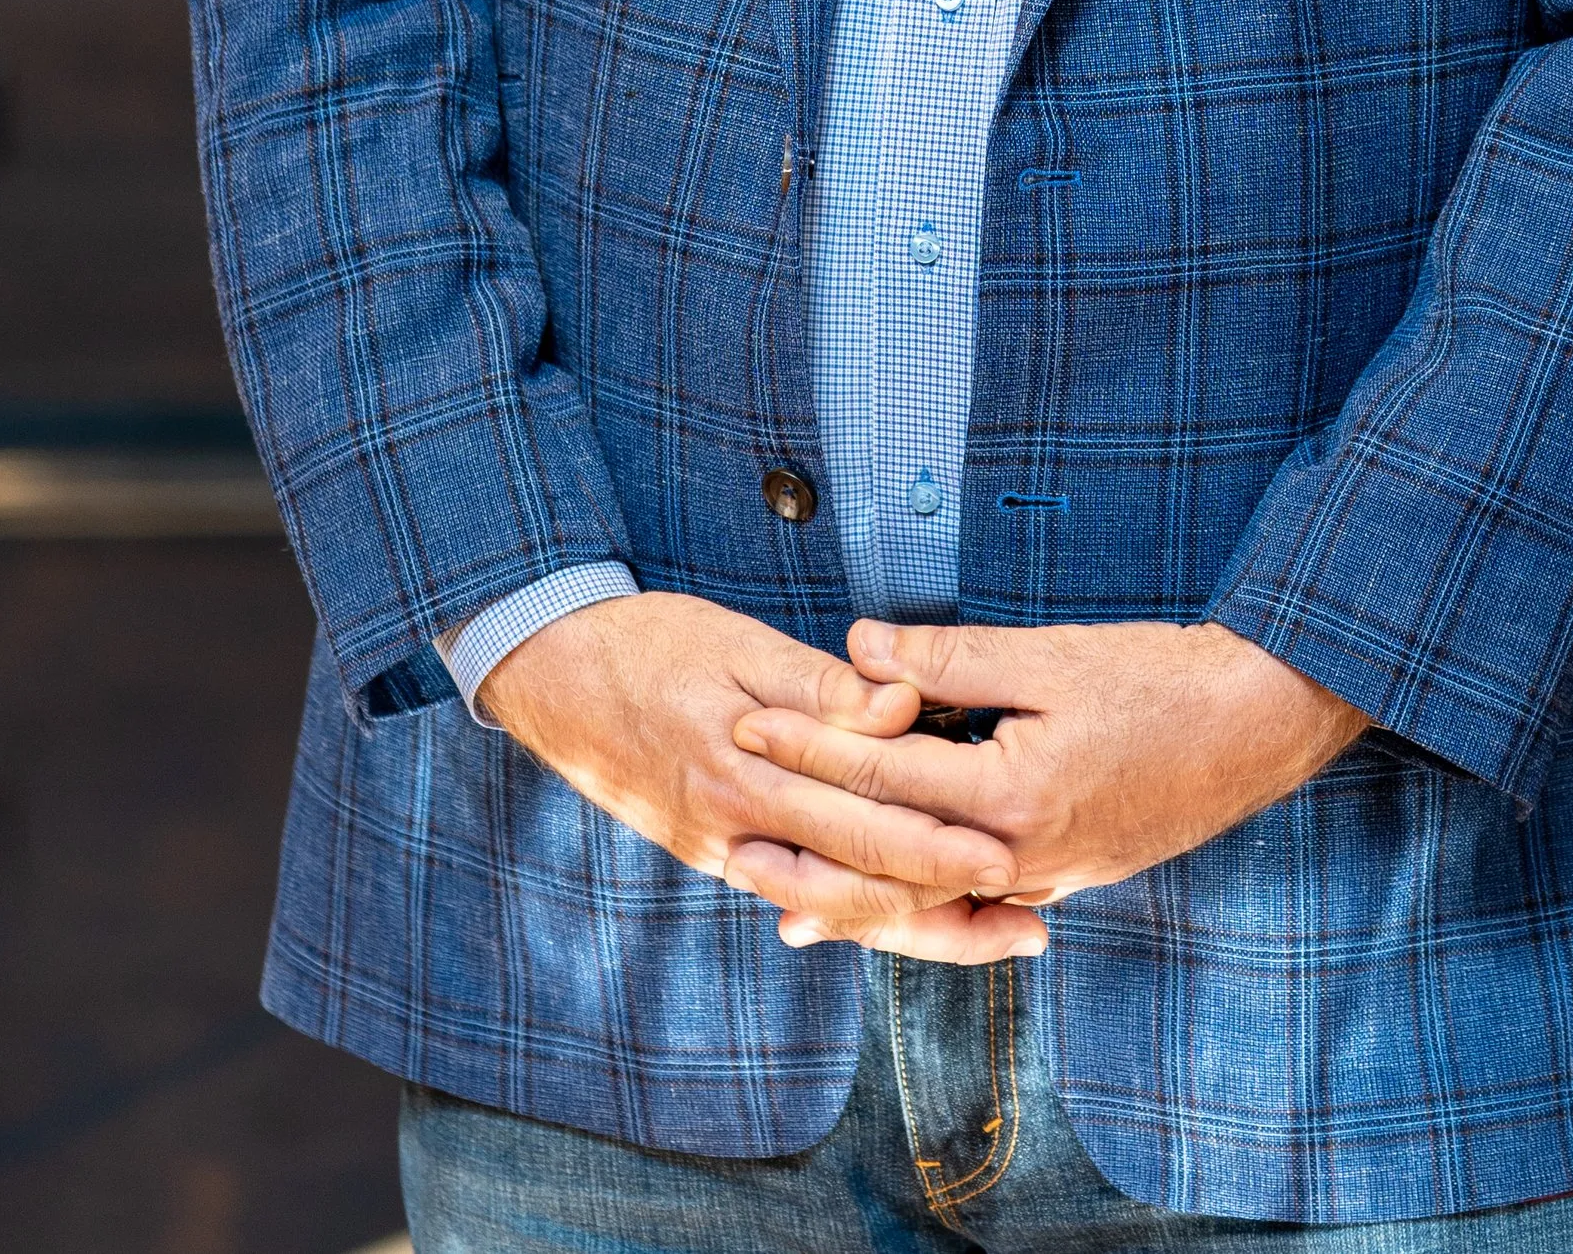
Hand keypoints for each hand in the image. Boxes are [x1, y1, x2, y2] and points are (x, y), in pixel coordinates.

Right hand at [473, 592, 1042, 950]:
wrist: (546, 670)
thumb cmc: (645, 642)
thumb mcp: (734, 642)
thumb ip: (820, 686)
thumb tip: (902, 708)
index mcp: (747, 771)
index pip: (863, 822)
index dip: (940, 844)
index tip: (1010, 855)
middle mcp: (735, 828)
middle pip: (858, 882)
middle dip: (946, 903)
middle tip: (1025, 917)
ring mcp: (719, 849)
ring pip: (829, 902)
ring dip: (907, 921)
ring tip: (982, 929)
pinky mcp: (710, 849)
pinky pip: (792, 889)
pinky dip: (848, 908)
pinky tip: (894, 916)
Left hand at [726, 615, 1366, 954]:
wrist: (1259, 724)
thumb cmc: (1159, 676)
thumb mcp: (1049, 655)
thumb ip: (949, 657)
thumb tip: (859, 645)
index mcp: (1011, 794)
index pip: (883, 777)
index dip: (811, 746)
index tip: (750, 721)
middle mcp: (1023, 854)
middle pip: (893, 863)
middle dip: (810, 845)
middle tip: (733, 834)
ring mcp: (1049, 878)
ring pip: (933, 899)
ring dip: (859, 898)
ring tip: (789, 905)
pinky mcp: (1069, 878)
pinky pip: (976, 900)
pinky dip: (925, 902)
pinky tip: (898, 904)